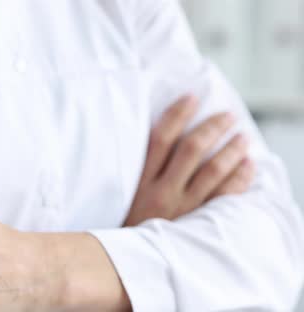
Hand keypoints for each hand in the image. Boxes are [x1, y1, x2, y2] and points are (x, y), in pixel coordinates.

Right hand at [125, 95, 254, 225]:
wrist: (127, 263)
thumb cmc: (126, 225)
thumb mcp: (124, 197)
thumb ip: (140, 171)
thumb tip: (160, 140)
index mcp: (141, 181)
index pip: (160, 139)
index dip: (177, 114)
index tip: (192, 98)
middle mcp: (163, 191)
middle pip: (192, 150)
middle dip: (212, 128)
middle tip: (227, 116)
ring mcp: (183, 208)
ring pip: (213, 171)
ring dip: (231, 150)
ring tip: (242, 137)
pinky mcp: (197, 223)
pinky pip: (225, 197)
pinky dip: (240, 178)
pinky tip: (248, 165)